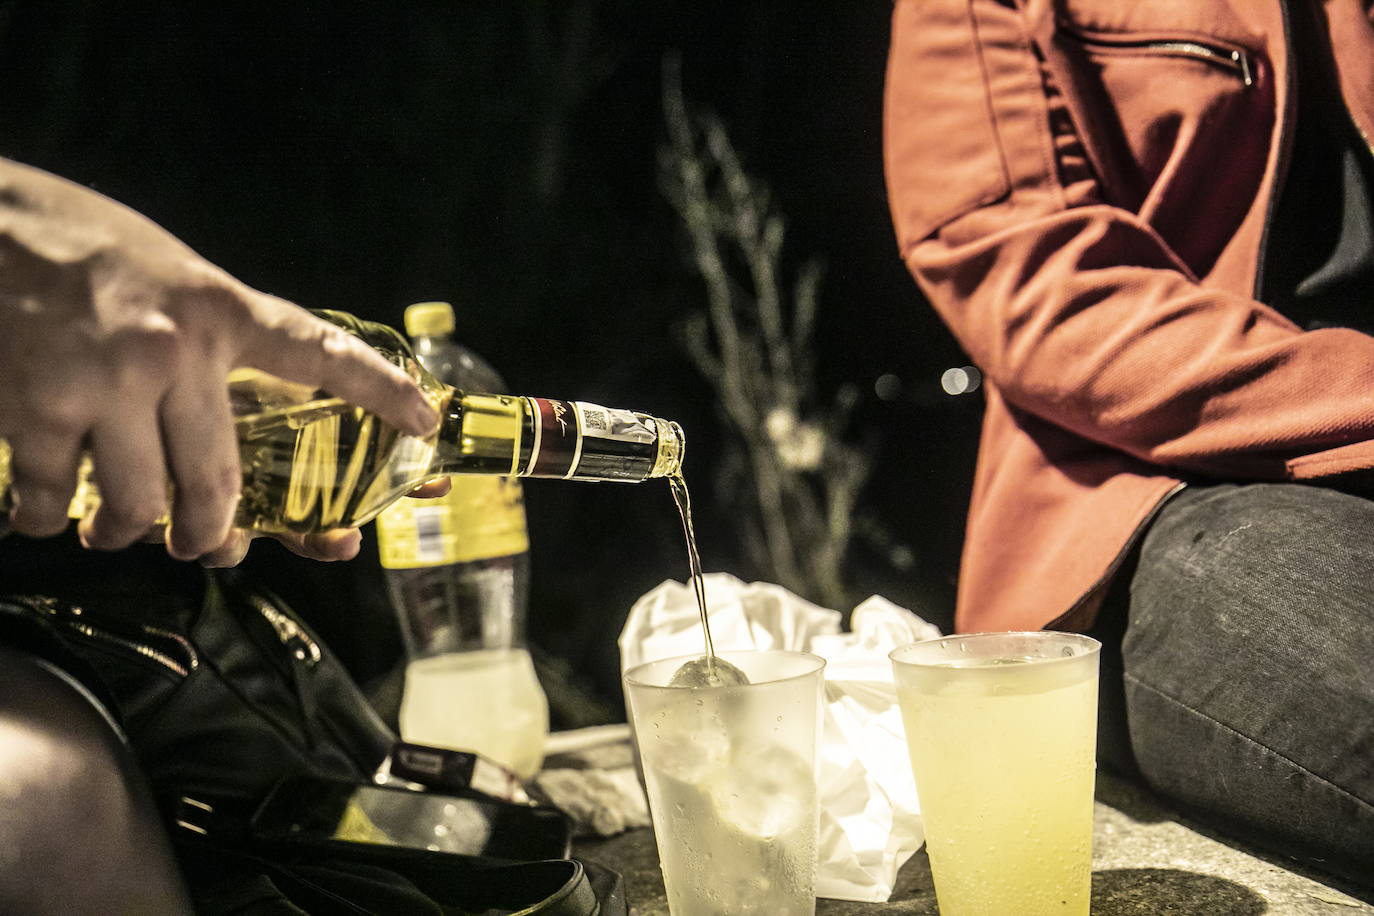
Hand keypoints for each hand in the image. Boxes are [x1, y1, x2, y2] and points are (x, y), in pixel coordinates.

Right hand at [0, 158, 437, 560]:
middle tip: (206, 545)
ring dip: (125, 533)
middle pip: (217, 483)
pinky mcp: (35, 410)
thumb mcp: (172, 273)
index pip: (317, 352)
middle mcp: (173, 352)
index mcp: (219, 309)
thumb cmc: (82, 245)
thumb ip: (213, 336)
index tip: (423, 421)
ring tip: (112, 531)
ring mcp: (104, 384)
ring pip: (138, 506)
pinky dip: (47, 519)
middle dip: (213, 534)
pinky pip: (54, 500)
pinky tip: (43, 511)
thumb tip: (246, 416)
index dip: (378, 390)